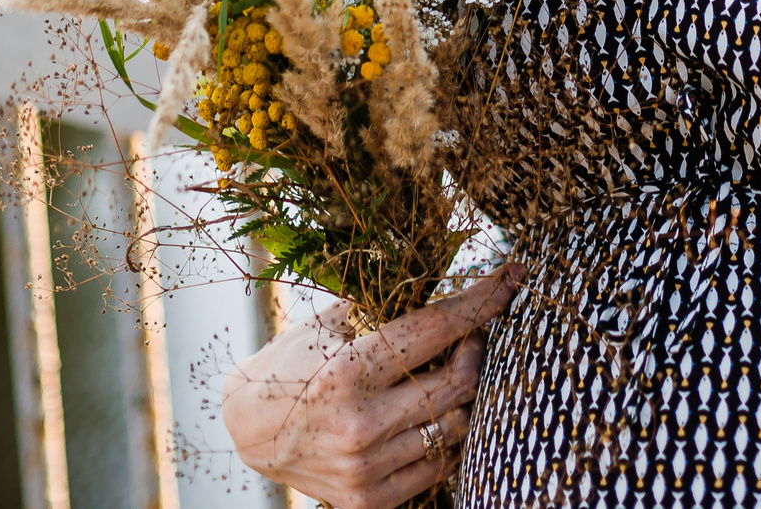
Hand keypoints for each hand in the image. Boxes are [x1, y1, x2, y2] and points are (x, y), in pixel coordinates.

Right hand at [223, 261, 521, 508]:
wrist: (247, 429)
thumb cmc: (294, 363)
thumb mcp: (331, 322)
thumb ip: (387, 305)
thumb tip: (451, 274)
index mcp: (348, 370)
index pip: (438, 329)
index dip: (483, 301)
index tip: (513, 278)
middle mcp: (359, 423)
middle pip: (461, 382)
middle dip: (477, 350)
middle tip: (472, 334)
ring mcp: (365, 467)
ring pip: (457, 425)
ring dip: (465, 395)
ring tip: (450, 374)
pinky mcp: (368, 500)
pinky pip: (439, 466)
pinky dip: (448, 437)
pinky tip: (435, 414)